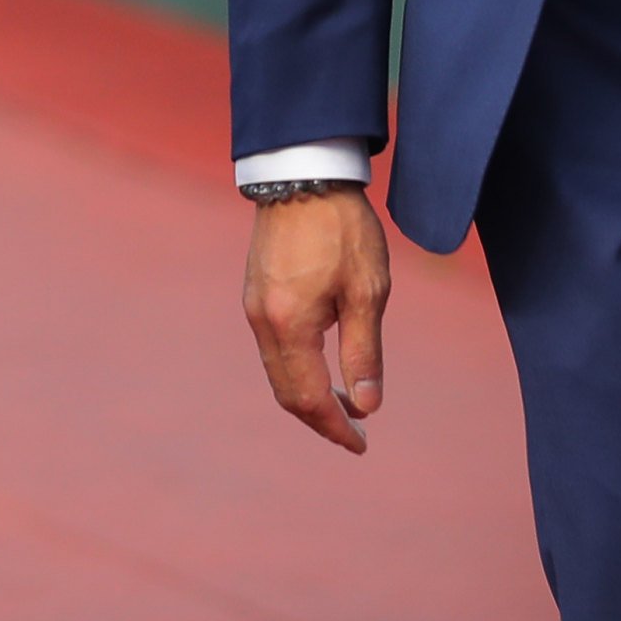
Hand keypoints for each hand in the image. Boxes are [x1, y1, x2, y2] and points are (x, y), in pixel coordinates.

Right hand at [244, 186, 391, 453]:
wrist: (304, 175)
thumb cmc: (342, 230)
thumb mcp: (367, 292)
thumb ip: (364, 352)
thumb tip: (366, 405)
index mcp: (289, 325)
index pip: (308, 398)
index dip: (335, 427)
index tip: (362, 444)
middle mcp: (261, 321)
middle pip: (285, 392)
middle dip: (319, 418)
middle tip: (355, 432)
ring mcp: (253, 306)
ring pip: (276, 371)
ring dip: (307, 394)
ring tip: (343, 403)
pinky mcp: (255, 291)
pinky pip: (271, 347)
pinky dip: (295, 369)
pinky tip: (321, 365)